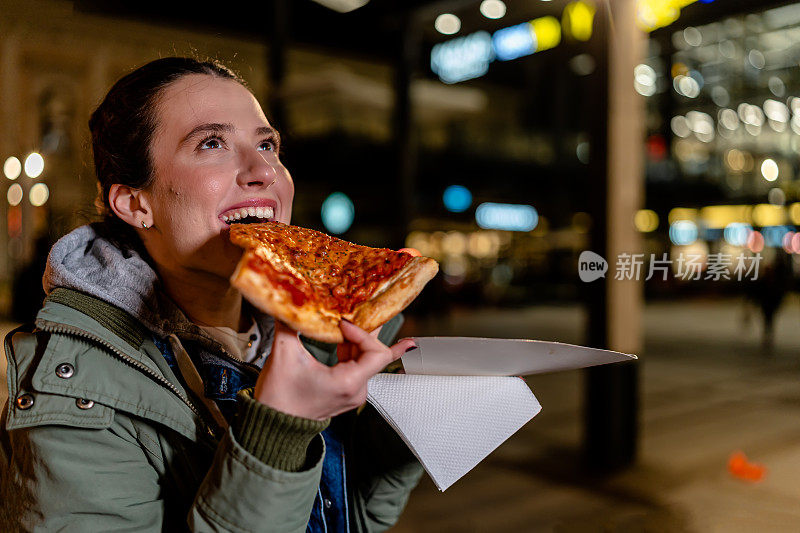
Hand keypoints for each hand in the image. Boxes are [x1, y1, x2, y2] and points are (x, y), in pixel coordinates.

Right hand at [253, 320, 415, 420]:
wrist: (273, 425)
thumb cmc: (279, 400)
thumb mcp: (284, 355)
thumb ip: (289, 324)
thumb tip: (290, 304)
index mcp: (348, 383)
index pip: (376, 352)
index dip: (362, 332)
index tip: (343, 323)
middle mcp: (356, 390)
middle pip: (375, 353)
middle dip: (367, 331)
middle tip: (367, 310)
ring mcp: (353, 392)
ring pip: (367, 358)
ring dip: (358, 339)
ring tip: (353, 319)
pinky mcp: (346, 391)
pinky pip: (358, 366)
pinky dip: (353, 349)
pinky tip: (350, 335)